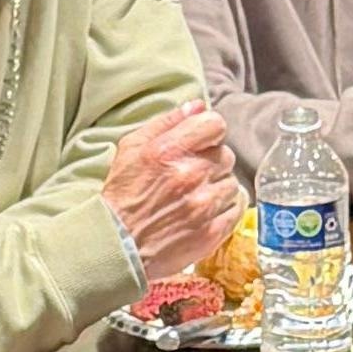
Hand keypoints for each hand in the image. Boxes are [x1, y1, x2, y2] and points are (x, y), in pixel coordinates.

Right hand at [105, 100, 240, 295]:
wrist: (117, 245)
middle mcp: (190, 175)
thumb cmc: (122, 195)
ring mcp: (204, 205)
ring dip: (218, 186)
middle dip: (211, 162)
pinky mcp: (212, 231)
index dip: (209, 131)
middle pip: (225, 154)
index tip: (202, 141)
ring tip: (196, 196)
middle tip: (192, 175)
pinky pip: (236, 208)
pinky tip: (206, 211)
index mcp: (169, 151)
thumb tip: (197, 106)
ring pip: (232, 182)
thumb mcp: (131, 148)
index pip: (215, 124)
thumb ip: (166, 123)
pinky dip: (225, 208)